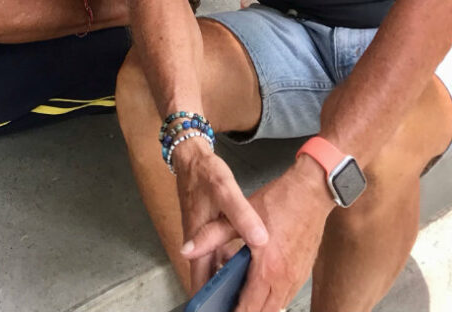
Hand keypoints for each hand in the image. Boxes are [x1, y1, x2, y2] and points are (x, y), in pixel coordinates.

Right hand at [174, 145, 268, 294]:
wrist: (191, 154)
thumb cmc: (205, 172)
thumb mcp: (224, 190)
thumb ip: (241, 215)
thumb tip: (260, 240)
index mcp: (198, 239)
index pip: (201, 282)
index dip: (212, 302)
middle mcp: (198, 244)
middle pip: (209, 279)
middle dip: (224, 296)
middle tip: (245, 306)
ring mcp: (203, 237)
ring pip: (215, 268)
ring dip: (228, 281)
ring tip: (250, 293)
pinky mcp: (209, 229)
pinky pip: (219, 255)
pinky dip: (231, 264)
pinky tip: (247, 264)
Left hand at [183, 161, 333, 311]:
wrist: (311, 192)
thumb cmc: (279, 201)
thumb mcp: (239, 214)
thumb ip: (211, 235)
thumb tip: (187, 249)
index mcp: (267, 268)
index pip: (248, 307)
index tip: (221, 310)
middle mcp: (284, 279)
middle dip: (245, 311)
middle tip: (229, 304)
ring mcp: (296, 278)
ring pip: (277, 306)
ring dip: (260, 306)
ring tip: (242, 297)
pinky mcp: (303, 272)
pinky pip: (286, 295)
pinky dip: (273, 297)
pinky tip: (261, 284)